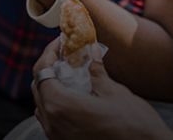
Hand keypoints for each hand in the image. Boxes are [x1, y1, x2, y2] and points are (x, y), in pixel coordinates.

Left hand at [32, 37, 172, 139]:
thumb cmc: (134, 124)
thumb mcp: (114, 92)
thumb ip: (96, 70)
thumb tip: (90, 48)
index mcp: (61, 106)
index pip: (42, 72)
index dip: (49, 52)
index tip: (60, 42)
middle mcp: (53, 124)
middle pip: (39, 88)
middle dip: (49, 68)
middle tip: (65, 55)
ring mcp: (58, 137)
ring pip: (44, 106)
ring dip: (52, 87)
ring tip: (70, 75)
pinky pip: (52, 121)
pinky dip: (58, 105)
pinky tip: (75, 97)